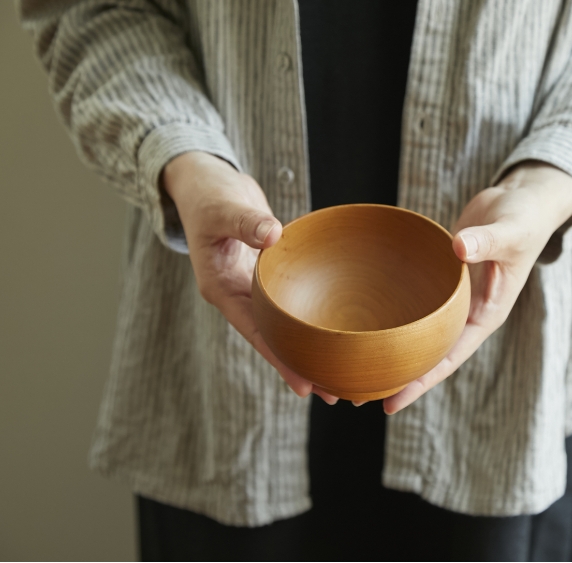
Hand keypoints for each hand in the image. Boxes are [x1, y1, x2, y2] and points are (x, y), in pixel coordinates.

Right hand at [162, 151, 337, 403]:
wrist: (207, 183)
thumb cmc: (208, 196)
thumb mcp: (222, 207)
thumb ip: (246, 221)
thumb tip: (273, 234)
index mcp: (221, 289)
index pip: (256, 334)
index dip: (280, 360)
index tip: (305, 386)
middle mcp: (238, 295)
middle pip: (273, 340)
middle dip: (300, 366)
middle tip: (335, 392)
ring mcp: (253, 287)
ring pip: (284, 326)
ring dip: (307, 348)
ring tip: (339, 374)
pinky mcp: (269, 275)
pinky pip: (290, 302)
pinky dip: (308, 318)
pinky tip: (332, 329)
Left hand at [381, 161, 571, 413]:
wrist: (521, 201)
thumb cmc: (523, 220)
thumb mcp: (510, 232)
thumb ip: (486, 241)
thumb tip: (459, 247)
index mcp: (485, 315)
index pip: (448, 358)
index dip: (419, 382)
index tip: (391, 403)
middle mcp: (466, 313)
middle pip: (428, 354)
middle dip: (398, 376)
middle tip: (357, 397)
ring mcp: (452, 299)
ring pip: (418, 332)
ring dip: (392, 348)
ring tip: (355, 367)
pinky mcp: (440, 279)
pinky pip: (415, 304)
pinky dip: (394, 314)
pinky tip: (367, 320)